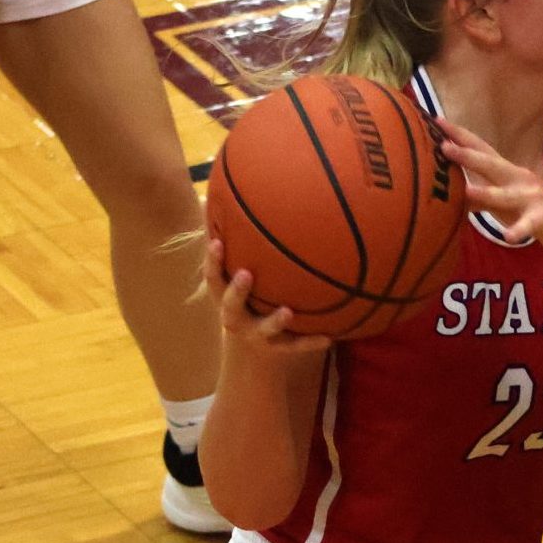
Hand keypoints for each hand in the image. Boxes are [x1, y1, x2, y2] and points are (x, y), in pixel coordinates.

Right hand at [204, 239, 330, 356]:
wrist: (254, 344)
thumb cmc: (249, 295)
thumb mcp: (240, 271)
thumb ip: (242, 242)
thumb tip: (238, 194)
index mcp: (224, 296)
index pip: (212, 277)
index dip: (212, 260)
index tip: (217, 242)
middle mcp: (236, 316)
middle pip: (229, 305)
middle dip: (236, 291)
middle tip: (246, 274)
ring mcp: (257, 334)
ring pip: (263, 330)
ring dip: (274, 321)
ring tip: (288, 311)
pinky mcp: (279, 347)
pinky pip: (296, 345)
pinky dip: (311, 342)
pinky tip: (331, 337)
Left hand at [438, 118, 542, 254]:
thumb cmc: (531, 211)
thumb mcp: (503, 202)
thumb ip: (479, 197)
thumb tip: (449, 195)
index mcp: (507, 172)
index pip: (480, 149)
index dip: (460, 136)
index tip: (436, 121)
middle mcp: (518, 179)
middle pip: (490, 164)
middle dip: (467, 155)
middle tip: (444, 146)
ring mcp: (532, 197)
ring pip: (506, 195)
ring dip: (487, 193)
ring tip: (468, 192)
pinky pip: (528, 225)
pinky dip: (519, 230)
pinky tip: (509, 236)